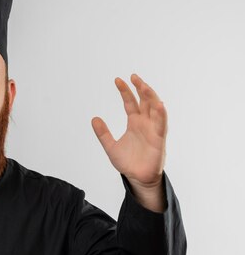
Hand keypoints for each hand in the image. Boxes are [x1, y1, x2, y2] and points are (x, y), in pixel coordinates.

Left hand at [91, 74, 166, 188]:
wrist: (137, 178)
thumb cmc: (128, 162)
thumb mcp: (110, 146)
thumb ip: (103, 133)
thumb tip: (94, 118)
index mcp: (134, 123)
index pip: (130, 102)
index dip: (125, 91)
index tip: (118, 80)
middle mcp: (145, 123)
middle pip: (145, 101)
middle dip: (140, 88)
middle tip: (133, 76)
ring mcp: (153, 130)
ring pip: (155, 109)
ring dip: (151, 97)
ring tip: (144, 85)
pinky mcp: (159, 139)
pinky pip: (162, 124)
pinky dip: (161, 114)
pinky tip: (159, 104)